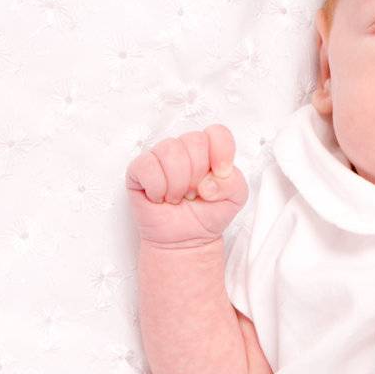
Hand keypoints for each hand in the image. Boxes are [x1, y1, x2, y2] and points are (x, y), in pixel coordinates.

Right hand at [126, 123, 248, 246]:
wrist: (186, 240)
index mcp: (209, 150)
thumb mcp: (236, 199)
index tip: (220, 174)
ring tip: (178, 197)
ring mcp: (160, 157)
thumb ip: (234, 183)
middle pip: (194, 141)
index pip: (217, 133)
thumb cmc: (207, 215)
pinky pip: (147, 166)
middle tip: (194, 192)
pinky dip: (158, 188)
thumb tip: (209, 182)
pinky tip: (160, 197)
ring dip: (178, 184)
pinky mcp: (138, 170)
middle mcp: (184, 149)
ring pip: (170, 151)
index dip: (222, 152)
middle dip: (198, 174)